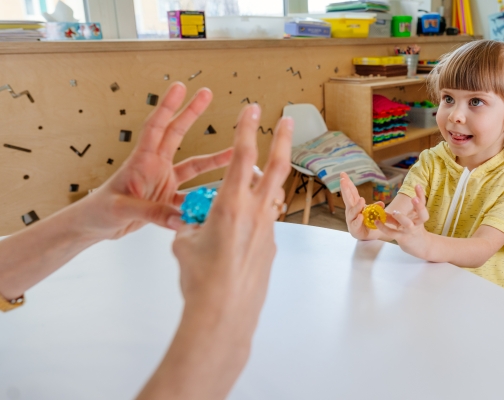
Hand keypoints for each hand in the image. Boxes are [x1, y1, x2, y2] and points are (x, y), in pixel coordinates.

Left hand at [80, 82, 233, 239]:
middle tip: (207, 93)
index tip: (180, 88)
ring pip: (193, 166)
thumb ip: (152, 212)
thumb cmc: (99, 211)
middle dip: (191, 113)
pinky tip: (220, 196)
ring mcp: (162, 181)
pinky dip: (205, 197)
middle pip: (176, 134)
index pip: (156, 127)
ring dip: (212, 159)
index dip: (168, 107)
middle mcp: (154, 166)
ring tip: (234, 151)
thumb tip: (179, 218)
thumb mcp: (121, 209)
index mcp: (141, 161)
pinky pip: (191, 195)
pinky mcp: (167, 199)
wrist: (95, 226)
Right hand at [137, 105, 292, 399]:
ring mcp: (268, 230)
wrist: (223, 313)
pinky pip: (265, 222)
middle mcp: (255, 213)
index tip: (251, 109)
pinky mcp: (271, 247)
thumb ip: (191, 225)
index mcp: (230, 205)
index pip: (241, 156)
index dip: (246, 129)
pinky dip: (256, 217)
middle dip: (281, 140)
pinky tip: (238, 233)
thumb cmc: (199, 279)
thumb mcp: (184, 244)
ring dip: (267, 181)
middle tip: (287, 120)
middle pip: (275, 167)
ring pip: (272, 195)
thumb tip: (195, 224)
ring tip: (255, 178)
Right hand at [339, 172, 383, 239]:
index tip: (343, 174)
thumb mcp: (374, 211)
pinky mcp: (354, 228)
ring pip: (353, 211)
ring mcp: (351, 218)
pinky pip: (357, 223)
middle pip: (348, 198)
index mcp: (354, 203)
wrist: (368, 235)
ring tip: (362, 200)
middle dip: (345, 189)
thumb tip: (381, 203)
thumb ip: (376, 207)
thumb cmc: (368, 220)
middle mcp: (351, 210)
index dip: (347, 183)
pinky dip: (359, 219)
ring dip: (357, 206)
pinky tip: (361, 216)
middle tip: (343, 180)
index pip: (351, 191)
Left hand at [375, 184, 431, 258]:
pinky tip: (376, 222)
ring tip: (394, 212)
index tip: (417, 185)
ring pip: (407, 224)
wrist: (420, 246)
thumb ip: (402, 208)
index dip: (421, 194)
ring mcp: (410, 231)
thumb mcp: (411, 217)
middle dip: (419, 207)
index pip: (423, 203)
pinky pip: (392, 233)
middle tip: (414, 199)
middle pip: (422, 215)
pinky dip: (384, 227)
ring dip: (401, 217)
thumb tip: (400, 197)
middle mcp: (417, 223)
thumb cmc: (414, 227)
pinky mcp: (402, 238)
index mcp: (420, 216)